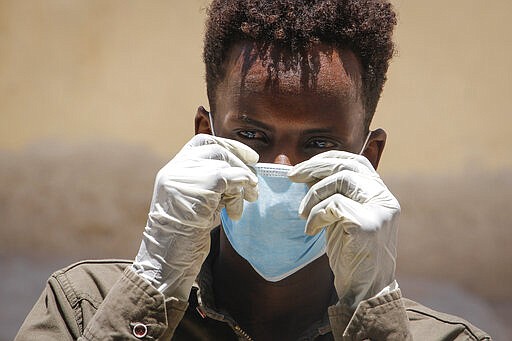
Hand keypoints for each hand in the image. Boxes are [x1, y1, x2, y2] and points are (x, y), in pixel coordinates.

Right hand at [132, 134, 258, 299]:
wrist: (167, 262)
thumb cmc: (184, 238)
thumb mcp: (196, 204)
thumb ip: (210, 185)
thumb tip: (242, 173)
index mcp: (172, 171)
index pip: (202, 143)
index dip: (229, 146)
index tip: (250, 157)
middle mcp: (175, 170)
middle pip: (217, 150)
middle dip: (242, 164)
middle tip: (254, 184)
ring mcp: (184, 177)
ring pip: (226, 165)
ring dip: (243, 183)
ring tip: (248, 200)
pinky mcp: (198, 188)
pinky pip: (229, 178)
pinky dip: (239, 191)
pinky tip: (236, 211)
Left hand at [288, 151, 398, 308]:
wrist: (365, 290)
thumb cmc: (351, 253)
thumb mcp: (342, 217)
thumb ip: (334, 195)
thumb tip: (307, 172)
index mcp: (381, 195)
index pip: (356, 162)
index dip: (329, 159)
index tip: (304, 167)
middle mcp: (385, 199)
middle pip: (346, 167)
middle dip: (314, 168)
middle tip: (292, 176)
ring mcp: (379, 211)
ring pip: (339, 181)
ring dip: (313, 195)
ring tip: (303, 214)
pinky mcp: (367, 224)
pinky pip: (332, 205)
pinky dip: (316, 215)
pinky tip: (311, 230)